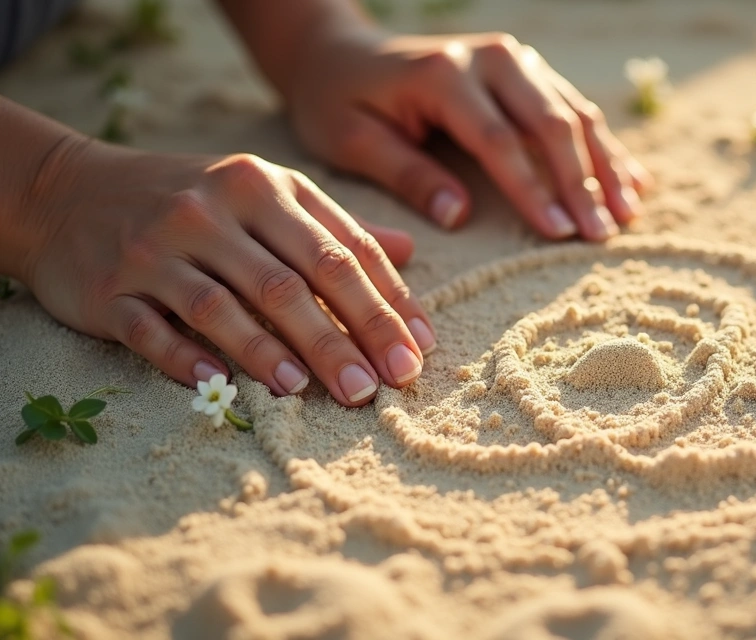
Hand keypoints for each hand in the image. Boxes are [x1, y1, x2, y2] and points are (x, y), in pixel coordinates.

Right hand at [22, 140, 435, 406]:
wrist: (69, 190)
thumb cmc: (193, 200)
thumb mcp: (265, 193)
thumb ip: (334, 226)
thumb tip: (413, 252)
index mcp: (265, 186)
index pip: (342, 249)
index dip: (387, 303)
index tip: (418, 350)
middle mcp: (214, 210)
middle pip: (293, 282)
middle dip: (346, 336)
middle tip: (382, 385)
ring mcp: (159, 247)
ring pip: (226, 306)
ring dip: (274, 352)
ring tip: (316, 390)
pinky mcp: (112, 287)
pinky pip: (155, 329)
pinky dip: (189, 357)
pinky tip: (223, 383)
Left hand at [281, 26, 650, 240]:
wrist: (340, 51)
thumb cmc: (339, 101)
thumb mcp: (352, 140)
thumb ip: (407, 174)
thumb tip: (460, 216)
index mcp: (444, 75)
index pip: (500, 139)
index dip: (532, 188)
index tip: (558, 234)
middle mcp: (489, 58)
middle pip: (551, 122)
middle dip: (582, 182)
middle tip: (602, 234)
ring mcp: (514, 59)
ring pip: (574, 112)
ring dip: (605, 165)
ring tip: (627, 215)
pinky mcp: (528, 69)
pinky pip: (575, 107)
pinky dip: (604, 147)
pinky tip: (632, 183)